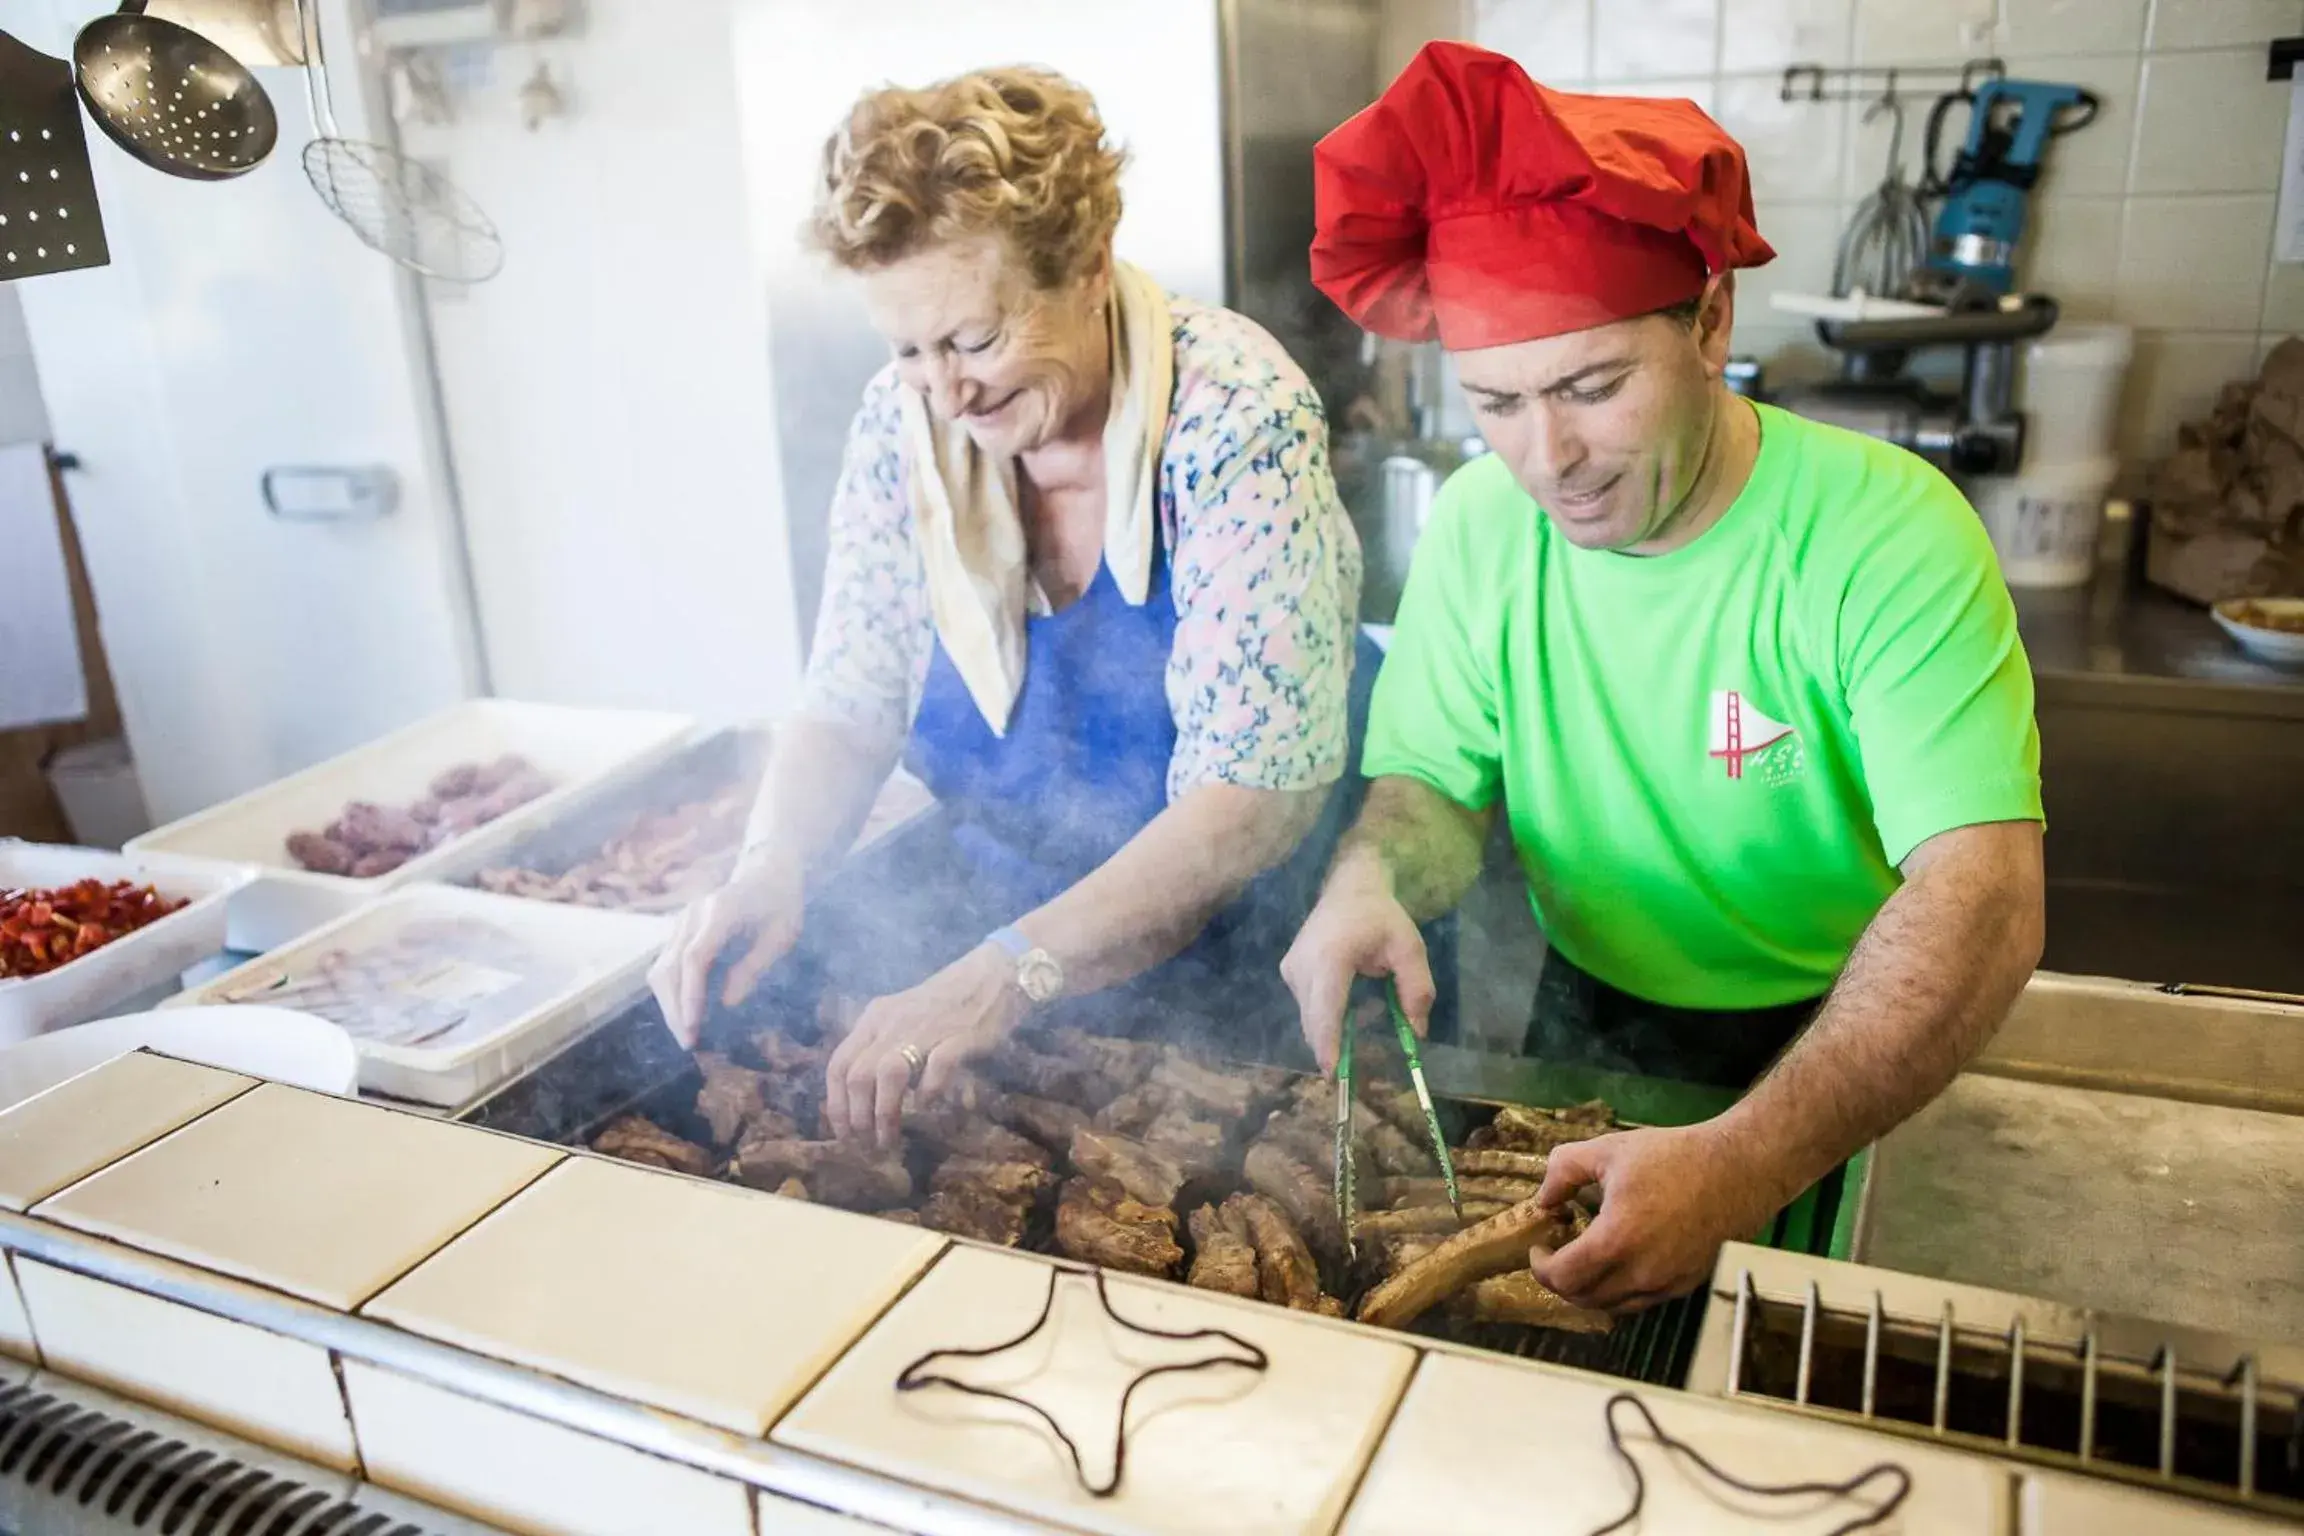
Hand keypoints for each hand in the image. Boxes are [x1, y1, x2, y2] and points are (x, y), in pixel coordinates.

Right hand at [648, 852, 805, 1048]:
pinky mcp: (678, 931)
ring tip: (687, 1034)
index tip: (694, 1026)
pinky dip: (671, 993)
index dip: (690, 994)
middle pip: (669, 967)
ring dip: (669, 1005)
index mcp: (720, 912)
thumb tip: (726, 1003)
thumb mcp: (782, 934)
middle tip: (689, 1042)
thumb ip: (754, 966)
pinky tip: (685, 1014)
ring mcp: (681, 922)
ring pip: (660, 969)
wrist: (765, 869)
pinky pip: (665, 965)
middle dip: (675, 1008)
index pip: (694, 957)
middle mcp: (692, 915)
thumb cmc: (780, 902)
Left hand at [825, 946, 1029, 1146]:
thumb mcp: (899, 1018)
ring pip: (888, 1073)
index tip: (843, 1132)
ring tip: (887, 1139)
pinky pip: (936, 1066)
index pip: (838, 1064)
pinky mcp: (958, 1036)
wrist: (991, 975)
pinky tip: (927, 1105)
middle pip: (858, 1074)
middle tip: (865, 1143)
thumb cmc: (943, 1002)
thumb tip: (863, 1096)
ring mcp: (925, 1029)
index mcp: (874, 1018)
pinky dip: (928, 1091)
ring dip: (884, 1112)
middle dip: (857, 1116)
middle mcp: (892, 1024)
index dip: (835, 1104)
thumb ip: (880, 1047)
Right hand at [1279, 864, 1432, 1073]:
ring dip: (1334, 1028)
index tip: (1332, 1071)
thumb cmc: (1381, 916)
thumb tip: (1418, 1032)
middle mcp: (1302, 965)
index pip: (1326, 1008)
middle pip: (1314, 1020)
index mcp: (1331, 957)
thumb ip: (1417, 988)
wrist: (1349, 885)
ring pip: (1310, 1016)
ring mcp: (1291, 969)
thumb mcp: (1409, 947)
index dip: (1328, 1042)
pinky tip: (1350, 997)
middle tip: (1351, 1069)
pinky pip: (1307, 1006)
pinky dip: (1327, 1015)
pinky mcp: (1289, 972)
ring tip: (1363, 1005)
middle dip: (1332, 1046)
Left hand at [1528, 1123, 1787, 1312]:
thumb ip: (1563, 1171)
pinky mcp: (1686, 1285)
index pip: (1563, 1277)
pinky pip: (1640, 1301)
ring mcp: (1666, 1284)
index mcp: (1616, 1240)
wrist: (1739, 1169)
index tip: (1539, 1247)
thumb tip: (1543, 1200)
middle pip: (1584, 1299)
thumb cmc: (1673, 1156)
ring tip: (1584, 1259)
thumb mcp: (1608, 1150)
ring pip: (1612, 1306)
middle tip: (1556, 1254)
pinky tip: (1618, 1263)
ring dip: (1589, 1289)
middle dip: (1560, 1281)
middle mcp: (1641, 1273)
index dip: (1542, 1267)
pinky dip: (1618, 1291)